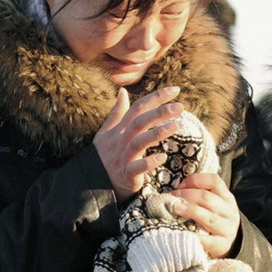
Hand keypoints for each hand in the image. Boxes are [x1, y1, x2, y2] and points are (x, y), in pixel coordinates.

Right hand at [93, 86, 184, 202]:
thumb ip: (116, 112)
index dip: (155, 97)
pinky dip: (148, 162)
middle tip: (180, 106)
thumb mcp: (106, 131)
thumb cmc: (103, 155)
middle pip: (139, 122)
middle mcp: (121, 140)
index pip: (137, 108)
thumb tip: (122, 91)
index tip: (175, 90)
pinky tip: (162, 157)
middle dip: (159, 112)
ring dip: (156, 133)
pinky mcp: (126, 174)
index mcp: (119, 129)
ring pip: (138, 142)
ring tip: (176, 125)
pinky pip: (136, 168)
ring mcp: (123, 157)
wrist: (91, 181)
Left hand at [170, 173, 239, 258]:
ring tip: (174, 209)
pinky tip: (182, 233)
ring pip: (208, 217)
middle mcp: (229, 212)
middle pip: (207, 198)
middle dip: (185, 195)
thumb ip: (199, 195)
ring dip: (189, 211)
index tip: (179, 186)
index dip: (194, 180)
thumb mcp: (213, 205)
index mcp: (226, 198)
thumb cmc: (214, 220)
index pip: (214, 180)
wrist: (232, 244)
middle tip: (169, 199)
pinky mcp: (222, 245)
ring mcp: (227, 229)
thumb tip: (172, 192)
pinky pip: (208, 241)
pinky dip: (194, 236)